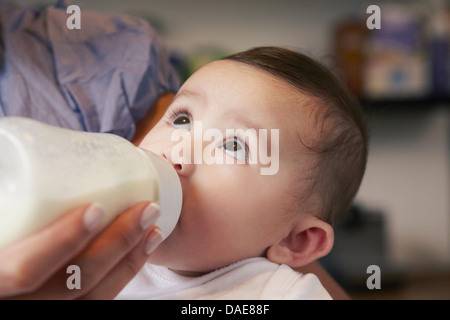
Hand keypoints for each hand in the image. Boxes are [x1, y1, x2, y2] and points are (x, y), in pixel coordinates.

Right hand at [0, 201, 161, 299]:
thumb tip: (6, 139)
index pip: (22, 270)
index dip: (62, 241)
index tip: (97, 208)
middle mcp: (11, 303)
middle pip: (70, 286)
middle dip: (115, 247)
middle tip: (145, 210)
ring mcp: (36, 311)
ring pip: (90, 299)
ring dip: (128, 263)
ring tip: (153, 229)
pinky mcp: (55, 311)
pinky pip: (93, 304)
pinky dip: (121, 278)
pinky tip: (139, 253)